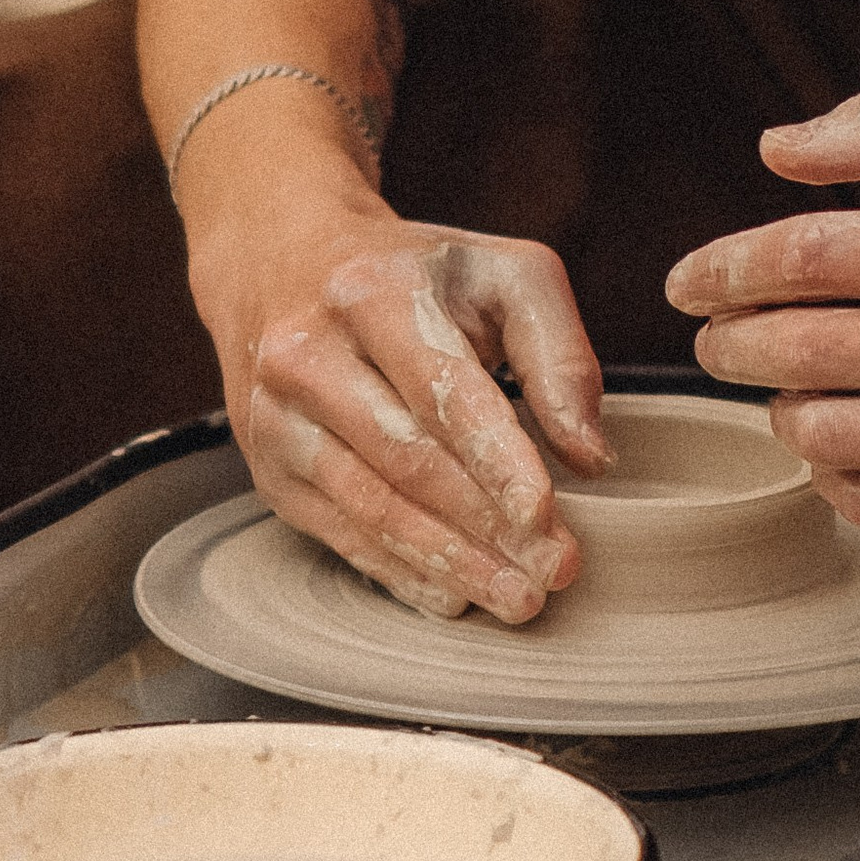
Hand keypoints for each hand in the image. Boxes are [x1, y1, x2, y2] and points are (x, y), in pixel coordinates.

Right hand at [193, 190, 611, 624]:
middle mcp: (309, 353)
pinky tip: (453, 595)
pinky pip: (341, 532)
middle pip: (407, 459)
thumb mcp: (502, 274)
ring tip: (516, 597)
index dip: (496, 459)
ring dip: (449, 563)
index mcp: (374, 293)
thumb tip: (589, 458)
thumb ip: (559, 355)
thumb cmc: (414, 274)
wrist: (282, 263)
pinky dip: (401, 571)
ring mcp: (278, 416)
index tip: (545, 516)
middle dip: (486, 527)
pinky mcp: (270, 467)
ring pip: (371, 506)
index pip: (443, 390)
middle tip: (553, 573)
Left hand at [663, 91, 859, 552]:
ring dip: (784, 409)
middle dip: (732, 345)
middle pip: (804, 349)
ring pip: (821, 432)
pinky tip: (854, 439)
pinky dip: (834, 469)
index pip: (813, 254)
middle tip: (717, 342)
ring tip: (799, 388)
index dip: (729, 268)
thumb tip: (776, 148)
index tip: (688, 284)